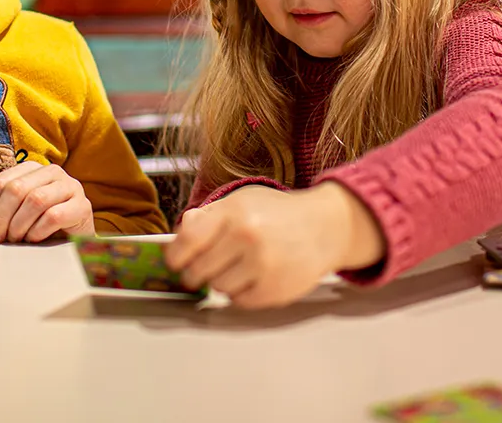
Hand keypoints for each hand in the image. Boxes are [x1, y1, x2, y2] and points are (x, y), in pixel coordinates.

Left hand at [0, 162, 94, 243]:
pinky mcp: (82, 205)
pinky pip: (53, 216)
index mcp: (32, 169)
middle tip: (2, 238)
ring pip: (35, 200)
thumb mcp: (21, 211)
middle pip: (16, 189)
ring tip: (18, 239)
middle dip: (3, 218)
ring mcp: (70, 186)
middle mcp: (52, 172)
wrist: (75, 238)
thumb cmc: (44, 225)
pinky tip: (35, 239)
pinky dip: (38, 231)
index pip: (1, 182)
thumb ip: (6, 209)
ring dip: (20, 225)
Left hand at [165, 182, 384, 308]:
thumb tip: (180, 234)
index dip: (175, 256)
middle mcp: (247, 238)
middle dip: (195, 272)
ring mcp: (263, 265)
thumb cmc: (279, 213)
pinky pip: (239, 302)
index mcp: (234, 212)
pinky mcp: (276, 290)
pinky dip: (241, 294)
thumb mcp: (242, 200)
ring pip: (218, 288)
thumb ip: (208, 216)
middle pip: (198, 270)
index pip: (187, 242)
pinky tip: (252, 277)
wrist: (326, 227)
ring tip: (236, 268)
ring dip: (221, 282)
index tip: (175, 261)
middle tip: (201, 270)